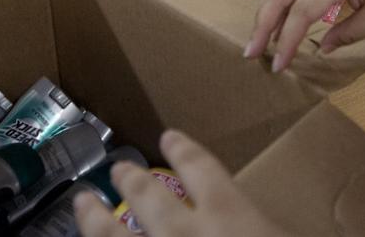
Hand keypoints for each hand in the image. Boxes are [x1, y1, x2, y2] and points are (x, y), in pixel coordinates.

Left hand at [74, 130, 291, 236]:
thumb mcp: (281, 234)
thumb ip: (263, 227)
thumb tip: (261, 227)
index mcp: (229, 213)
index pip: (200, 168)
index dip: (183, 150)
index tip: (170, 137)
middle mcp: (183, 234)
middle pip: (146, 194)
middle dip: (130, 178)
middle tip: (117, 167)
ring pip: (111, 235)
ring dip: (93, 219)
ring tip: (83, 205)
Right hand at [244, 0, 364, 72]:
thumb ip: (350, 33)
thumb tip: (322, 49)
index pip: (303, 10)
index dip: (288, 39)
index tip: (279, 65)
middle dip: (262, 24)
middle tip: (251, 54)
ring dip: (264, 12)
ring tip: (258, 41)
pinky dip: (275, 2)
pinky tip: (274, 25)